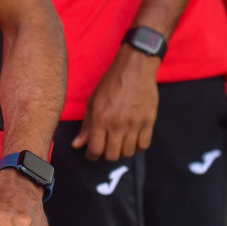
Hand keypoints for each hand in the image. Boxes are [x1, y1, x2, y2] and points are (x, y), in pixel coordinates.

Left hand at [74, 43, 158, 160]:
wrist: (134, 70)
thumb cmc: (110, 84)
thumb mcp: (93, 102)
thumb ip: (86, 125)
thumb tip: (77, 145)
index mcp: (100, 119)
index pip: (95, 149)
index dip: (92, 155)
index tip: (92, 154)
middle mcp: (117, 124)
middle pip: (113, 155)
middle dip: (107, 155)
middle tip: (107, 147)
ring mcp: (135, 124)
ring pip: (129, 152)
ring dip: (123, 151)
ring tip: (120, 142)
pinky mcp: (149, 122)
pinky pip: (144, 145)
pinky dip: (137, 145)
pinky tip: (133, 138)